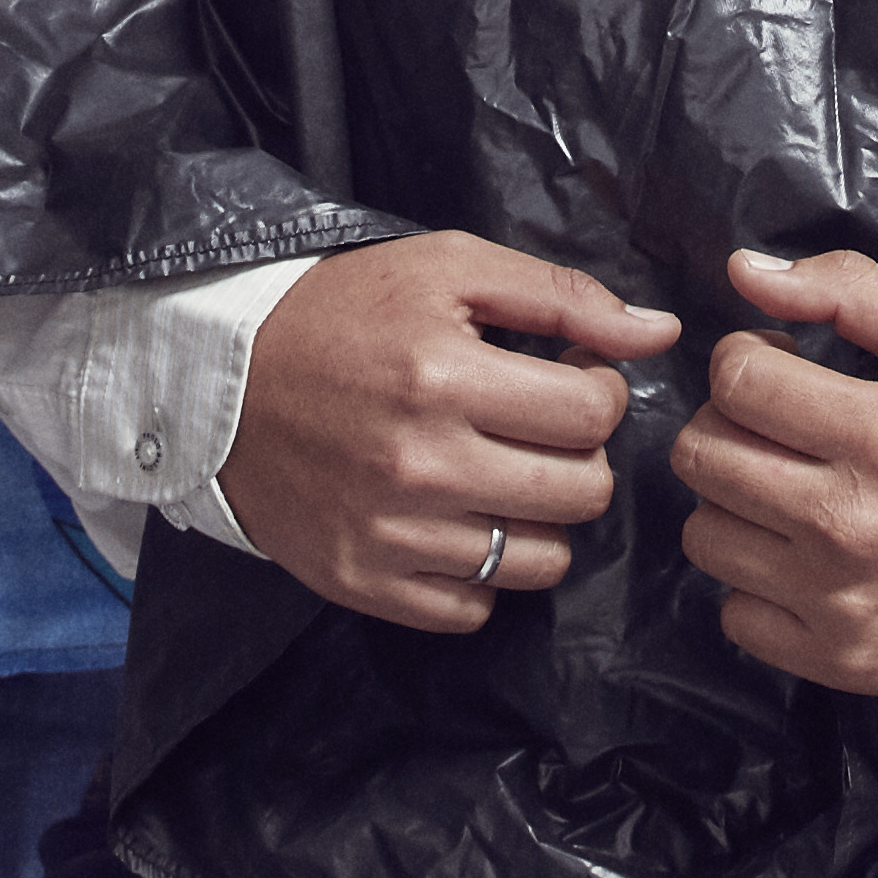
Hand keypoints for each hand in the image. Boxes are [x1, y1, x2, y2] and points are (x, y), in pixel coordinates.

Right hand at [218, 233, 681, 631]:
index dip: (597, 391)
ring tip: (505, 478)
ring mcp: (389, 534)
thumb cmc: (341, 313)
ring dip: (540, 520)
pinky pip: (473, 609)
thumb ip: (561, 295)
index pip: (592, 413)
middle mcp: (420, 464)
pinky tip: (458, 523)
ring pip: (540, 562)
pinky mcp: (361, 582)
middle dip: (580, 457)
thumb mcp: (447, 268)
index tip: (567, 378)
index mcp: (443, 376)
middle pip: (581, 493)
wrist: (217, 381)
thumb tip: (660, 332)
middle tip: (541, 431)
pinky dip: (481, 574)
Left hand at [666, 247, 877, 700]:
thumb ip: (848, 294)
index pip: (737, 379)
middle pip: (701, 454)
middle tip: (776, 433)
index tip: (782, 372)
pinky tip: (803, 563)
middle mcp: (850, 520)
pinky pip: (732, 610)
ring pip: (704, 532)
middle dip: (727, 427)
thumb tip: (743, 271)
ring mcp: (837, 598)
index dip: (748, 362)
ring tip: (789, 497)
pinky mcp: (832, 660)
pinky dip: (756, 585)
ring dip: (735, 507)